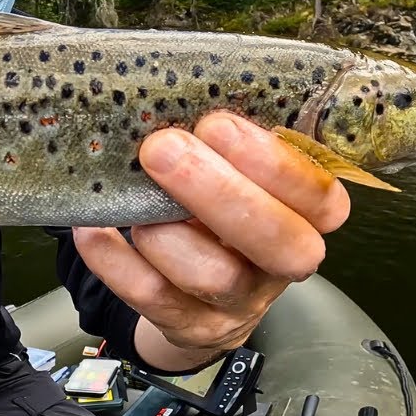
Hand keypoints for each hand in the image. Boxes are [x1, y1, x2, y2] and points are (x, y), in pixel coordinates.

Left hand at [72, 111, 350, 370]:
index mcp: (307, 219)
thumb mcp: (241, 175)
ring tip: (133, 200)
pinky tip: (93, 227)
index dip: (276, 164)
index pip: (322, 199)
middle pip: (275, 242)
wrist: (198, 294)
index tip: (218, 124)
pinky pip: (151, 298)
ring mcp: (238, 304)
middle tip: (162, 148)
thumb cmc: (221, 210)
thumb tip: (177, 90)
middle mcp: (281, 267)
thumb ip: (229, 144)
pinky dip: (114, 260)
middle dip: (218, 191)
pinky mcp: (190, 326)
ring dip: (165, 233)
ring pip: (213, 277)